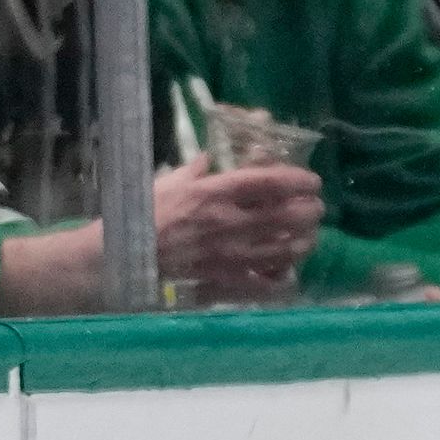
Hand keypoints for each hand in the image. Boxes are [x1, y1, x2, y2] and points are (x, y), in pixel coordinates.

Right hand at [149, 163, 320, 303]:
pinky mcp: (228, 279)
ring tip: (308, 236)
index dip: (299, 180)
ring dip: (305, 241)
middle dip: (310, 211)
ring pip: (287, 249)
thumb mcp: (169, 182)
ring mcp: (232, 254)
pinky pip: (267, 284)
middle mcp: (229, 222)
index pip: (269, 182)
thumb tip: (212, 155)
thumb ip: (197, 169)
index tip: (313, 181)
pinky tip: (286, 271)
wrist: (123, 254)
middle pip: (288, 215)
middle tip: (315, 208)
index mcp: (214, 193)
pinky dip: (283, 278)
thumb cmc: (144, 213)